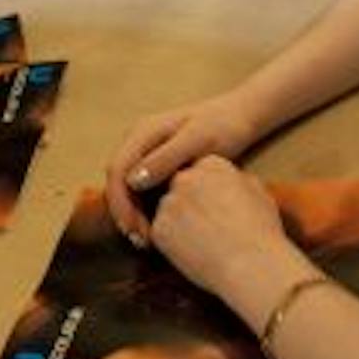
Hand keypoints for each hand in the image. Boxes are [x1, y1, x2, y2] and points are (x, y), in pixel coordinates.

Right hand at [104, 91, 261, 243]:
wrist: (241, 117)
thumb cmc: (222, 126)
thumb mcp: (197, 140)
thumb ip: (165, 157)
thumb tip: (131, 181)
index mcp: (142, 132)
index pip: (117, 170)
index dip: (120, 202)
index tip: (133, 228)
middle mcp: (138, 141)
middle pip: (117, 181)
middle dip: (124, 212)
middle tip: (140, 241)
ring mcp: (146, 152)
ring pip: (126, 187)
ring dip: (131, 213)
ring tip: (145, 240)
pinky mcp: (157, 163)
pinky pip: (140, 188)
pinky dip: (143, 208)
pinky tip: (156, 227)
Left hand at [150, 156, 294, 299]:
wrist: (252, 264)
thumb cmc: (262, 231)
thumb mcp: (259, 192)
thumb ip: (238, 180)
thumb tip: (233, 181)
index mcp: (211, 164)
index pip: (199, 171)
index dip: (207, 191)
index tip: (217, 208)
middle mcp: (185, 177)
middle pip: (179, 186)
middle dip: (189, 203)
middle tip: (207, 226)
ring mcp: (169, 202)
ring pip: (168, 210)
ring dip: (179, 222)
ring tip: (203, 242)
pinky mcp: (159, 229)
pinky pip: (160, 233)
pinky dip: (172, 244)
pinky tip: (194, 253)